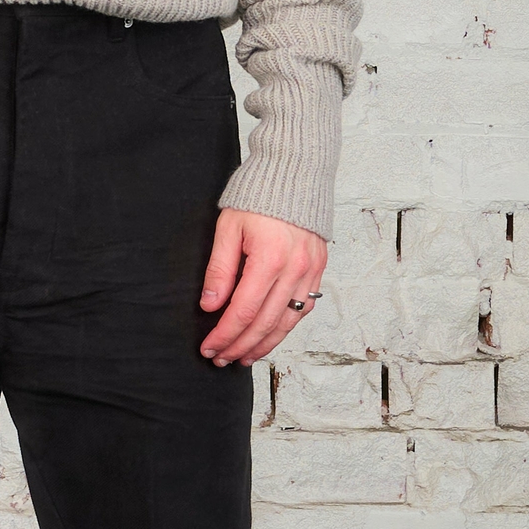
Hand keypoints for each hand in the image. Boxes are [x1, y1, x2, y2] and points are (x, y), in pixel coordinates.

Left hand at [197, 208, 326, 367]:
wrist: (295, 170)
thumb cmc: (257, 194)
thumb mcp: (228, 227)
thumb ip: (220, 269)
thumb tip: (210, 306)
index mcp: (270, 258)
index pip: (244, 311)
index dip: (225, 334)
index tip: (208, 347)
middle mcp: (295, 269)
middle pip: (266, 323)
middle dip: (240, 346)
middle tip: (220, 358)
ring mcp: (311, 271)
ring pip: (288, 322)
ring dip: (264, 344)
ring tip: (243, 357)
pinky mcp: (319, 269)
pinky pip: (304, 309)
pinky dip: (285, 326)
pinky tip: (269, 335)